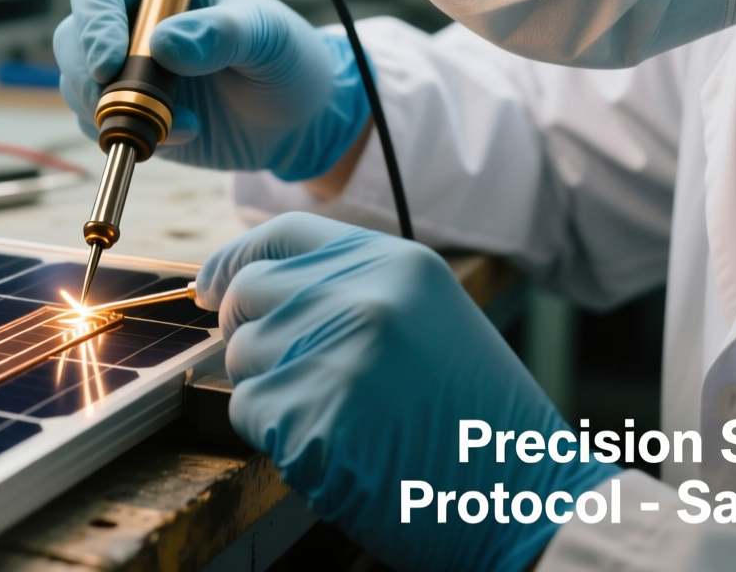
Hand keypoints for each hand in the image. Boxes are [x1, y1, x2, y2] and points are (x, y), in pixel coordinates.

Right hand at [53, 0, 368, 179]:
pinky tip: (183, 136)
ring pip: (78, 85)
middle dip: (89, 77)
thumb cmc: (287, 58)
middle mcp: (132, 19)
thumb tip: (165, 44)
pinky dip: (131, 136)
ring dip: (115, 113)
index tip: (109, 64)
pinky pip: (101, 125)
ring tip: (182, 125)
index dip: (94, 22)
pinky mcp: (130, 111)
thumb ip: (222, 34)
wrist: (298, 118)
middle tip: (133, 106)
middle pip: (74, 38)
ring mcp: (126, 68)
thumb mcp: (268, 37)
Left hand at [200, 213, 618, 571]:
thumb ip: (353, 291)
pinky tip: (336, 448)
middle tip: (288, 372)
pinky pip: (251, 414)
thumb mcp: (430, 320)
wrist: (523, 500)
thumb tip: (255, 287)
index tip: (213, 284)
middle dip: (249, 333)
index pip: (285, 235)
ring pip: (243, 359)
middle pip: (249, 294)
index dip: (236, 258)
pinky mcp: (312, 416)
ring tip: (339, 416)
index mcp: (396, 264)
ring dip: (271, 392)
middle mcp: (363, 296)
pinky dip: (278, 437)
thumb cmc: (477, 422)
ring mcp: (335, 354)